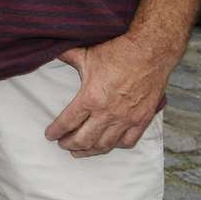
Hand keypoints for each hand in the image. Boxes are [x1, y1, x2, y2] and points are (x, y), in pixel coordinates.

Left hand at [44, 33, 176, 157]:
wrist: (151, 50)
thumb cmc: (118, 51)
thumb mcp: (85, 53)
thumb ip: (66, 56)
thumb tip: (49, 49)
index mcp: (90, 98)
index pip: (67, 122)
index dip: (56, 131)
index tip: (50, 135)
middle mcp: (108, 113)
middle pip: (84, 139)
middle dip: (69, 144)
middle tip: (62, 145)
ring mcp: (127, 118)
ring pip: (105, 145)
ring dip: (90, 151)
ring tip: (80, 151)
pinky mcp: (143, 119)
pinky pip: (128, 142)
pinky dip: (115, 146)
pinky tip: (108, 145)